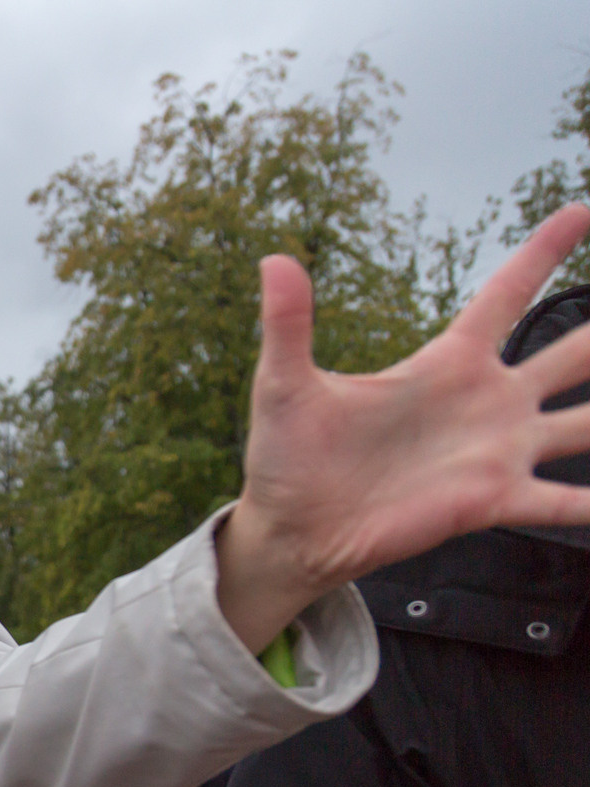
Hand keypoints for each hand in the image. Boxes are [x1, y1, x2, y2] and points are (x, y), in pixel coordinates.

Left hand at [216, 203, 589, 650]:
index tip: (582, 209)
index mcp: (446, 363)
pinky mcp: (492, 501)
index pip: (508, 293)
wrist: (292, 530)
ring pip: (585, 424)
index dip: (544, 251)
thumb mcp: (286, 385)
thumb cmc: (287, 457)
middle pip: (573, 354)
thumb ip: (289, 323)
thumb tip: (274, 259)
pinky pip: (564, 503)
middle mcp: (486, 402)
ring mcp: (497, 452)